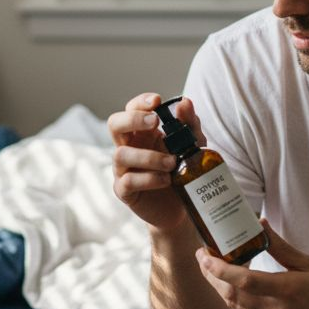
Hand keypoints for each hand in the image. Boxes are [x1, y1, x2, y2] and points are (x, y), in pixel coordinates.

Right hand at [107, 93, 205, 231]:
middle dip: (133, 119)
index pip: (132, 109)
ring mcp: (123, 169)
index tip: (158, 101)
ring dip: (149, 156)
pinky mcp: (124, 191)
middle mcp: (129, 147)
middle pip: (114, 124)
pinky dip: (149, 178)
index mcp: (142, 133)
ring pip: (121, 154)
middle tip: (155, 122)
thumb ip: (190, 124)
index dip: (141, 102)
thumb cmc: (183, 172)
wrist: (182, 207)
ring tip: (171, 163)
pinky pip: (128, 180)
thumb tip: (184, 102)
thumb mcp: (193, 146)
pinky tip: (165, 180)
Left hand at [195, 220, 308, 308]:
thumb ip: (280, 247)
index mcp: (287, 290)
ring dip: (220, 286)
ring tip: (212, 267)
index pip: (243, 280)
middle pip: (230, 294)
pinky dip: (235, 297)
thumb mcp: (308, 264)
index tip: (204, 255)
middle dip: (210, 275)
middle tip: (202, 257)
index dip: (219, 269)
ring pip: (234, 305)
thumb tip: (260, 223)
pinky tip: (232, 284)